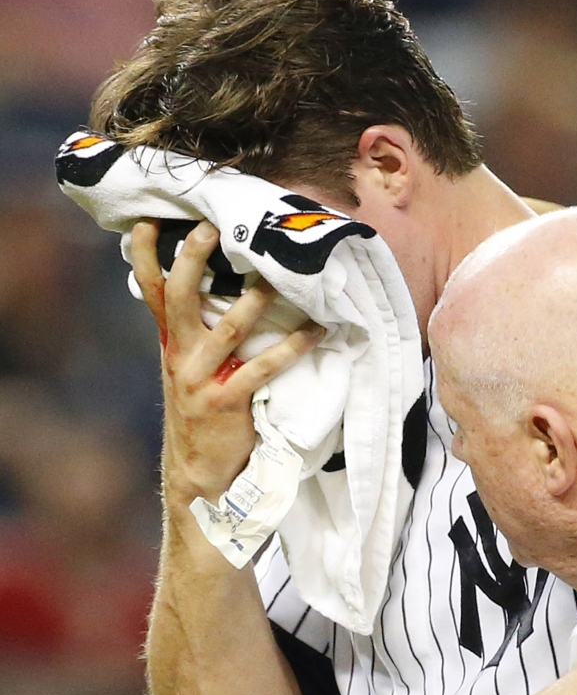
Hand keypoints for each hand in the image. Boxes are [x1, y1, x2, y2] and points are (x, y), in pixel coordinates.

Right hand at [131, 219, 324, 505]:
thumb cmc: (202, 414)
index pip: (151, 292)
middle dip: (192, 260)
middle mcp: (180, 357)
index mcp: (171, 345)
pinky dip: (292, 347)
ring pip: (228, 329)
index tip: (149, 221)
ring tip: (277, 276)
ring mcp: (201, 380)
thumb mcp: (189, 370)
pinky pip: (263, 368)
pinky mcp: (228, 403)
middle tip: (210, 228)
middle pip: (180, 298)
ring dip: (254, 300)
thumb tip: (217, 290)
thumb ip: (195, 335)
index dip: (145, 257)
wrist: (199, 473)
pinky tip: (315, 331)